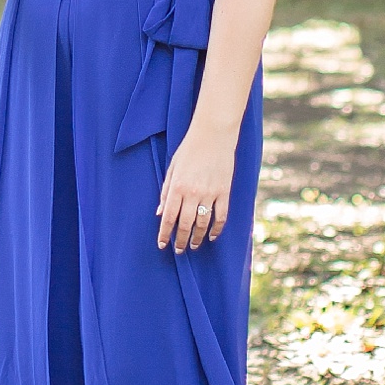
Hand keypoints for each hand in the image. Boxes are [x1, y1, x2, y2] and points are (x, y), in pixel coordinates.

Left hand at [157, 130, 233, 253]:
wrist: (213, 134)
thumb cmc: (189, 149)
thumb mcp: (172, 168)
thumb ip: (166, 191)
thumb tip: (160, 213)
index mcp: (177, 187)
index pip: (168, 217)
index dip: (164, 234)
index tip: (162, 245)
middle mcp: (193, 193)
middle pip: (185, 225)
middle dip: (181, 241)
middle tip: (179, 250)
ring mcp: (210, 193)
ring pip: (203, 224)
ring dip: (197, 237)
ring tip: (193, 245)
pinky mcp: (224, 192)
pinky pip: (221, 216)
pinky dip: (217, 229)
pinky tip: (211, 236)